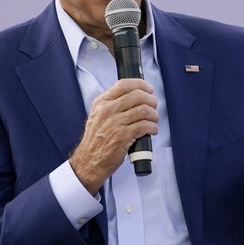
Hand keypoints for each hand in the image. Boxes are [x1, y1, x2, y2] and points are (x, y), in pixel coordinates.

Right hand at [69, 79, 158, 193]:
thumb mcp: (97, 115)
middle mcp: (107, 111)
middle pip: (137, 95)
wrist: (89, 161)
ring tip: (153, 119)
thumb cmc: (96, 140)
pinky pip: (145, 126)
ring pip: (144, 110)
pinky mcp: (123, 137)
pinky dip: (153, 127)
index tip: (148, 88)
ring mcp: (115, 123)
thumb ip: (111, 104)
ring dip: (154, 115)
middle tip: (154, 105)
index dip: (140, 84)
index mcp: (101, 103)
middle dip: (151, 100)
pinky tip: (151, 130)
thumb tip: (133, 95)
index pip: (123, 84)